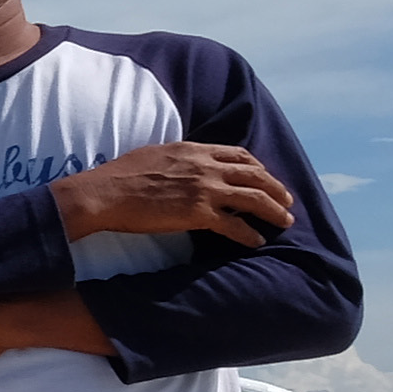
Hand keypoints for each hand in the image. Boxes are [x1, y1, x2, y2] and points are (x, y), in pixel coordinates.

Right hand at [54, 141, 291, 249]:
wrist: (105, 193)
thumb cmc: (120, 176)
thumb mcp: (155, 154)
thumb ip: (178, 158)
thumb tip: (182, 164)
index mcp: (195, 150)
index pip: (239, 155)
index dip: (258, 167)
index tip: (265, 177)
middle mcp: (206, 166)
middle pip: (255, 174)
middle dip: (276, 188)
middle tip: (287, 201)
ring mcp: (205, 189)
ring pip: (254, 198)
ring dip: (274, 210)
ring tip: (285, 221)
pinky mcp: (199, 213)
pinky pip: (235, 224)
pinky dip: (249, 234)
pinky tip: (256, 241)